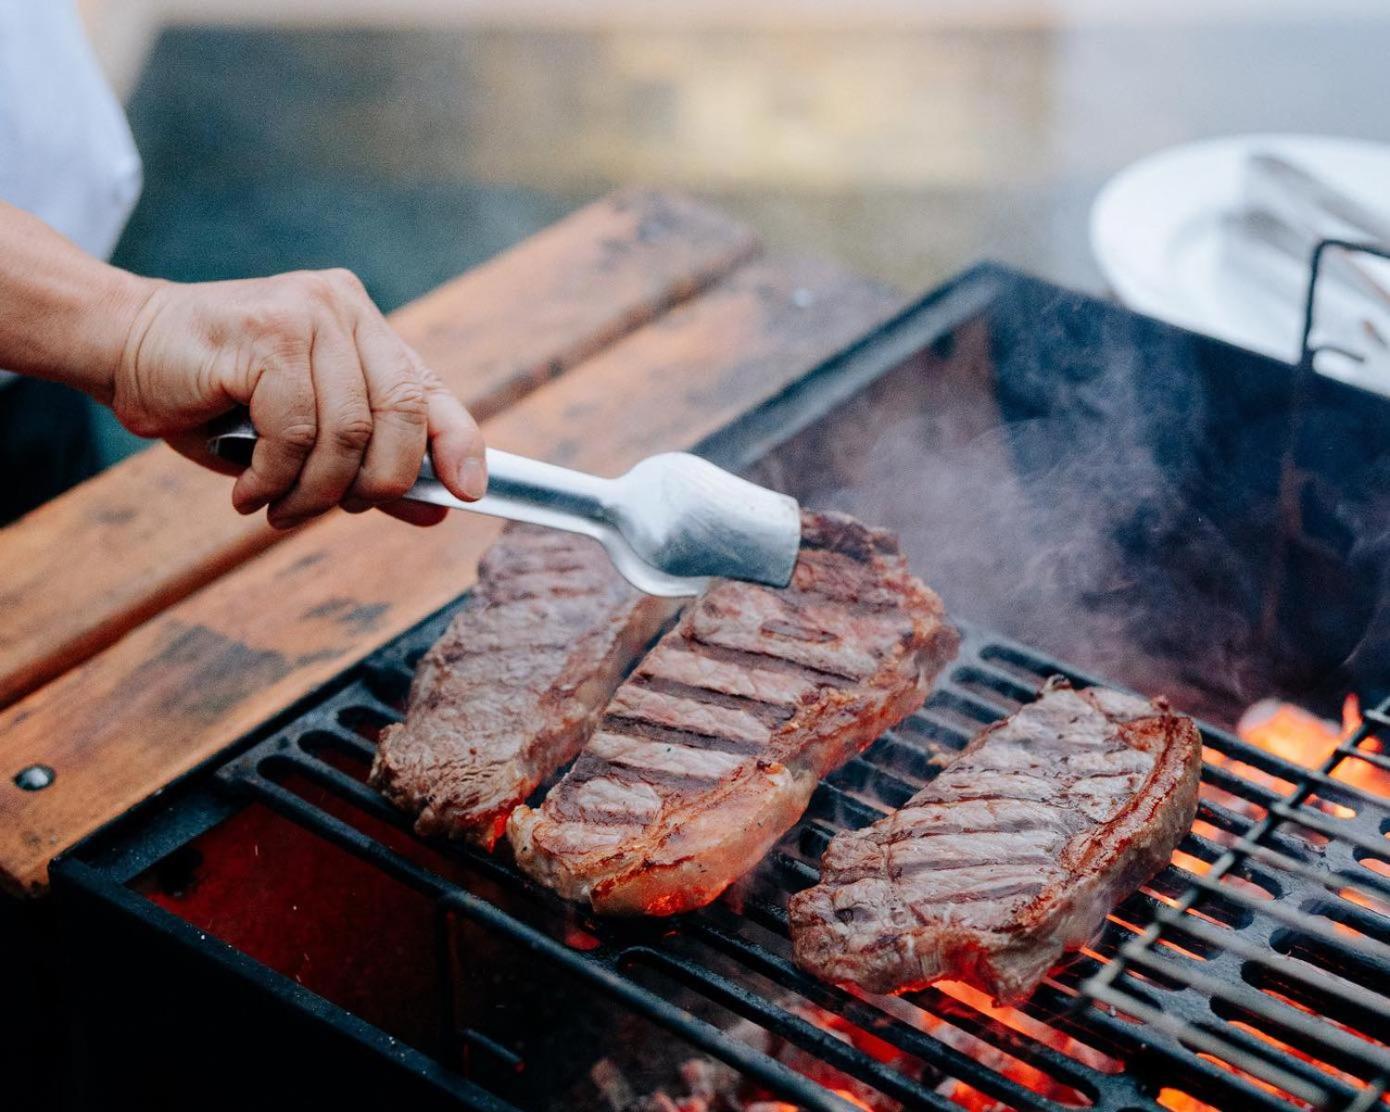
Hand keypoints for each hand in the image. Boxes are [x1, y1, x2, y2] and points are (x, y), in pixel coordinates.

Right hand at [111, 269, 485, 527]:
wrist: (120, 344)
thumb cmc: (214, 396)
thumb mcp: (303, 439)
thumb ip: (369, 466)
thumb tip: (439, 510)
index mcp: (365, 329)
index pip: (432, 390)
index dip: (459, 443)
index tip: (471, 492)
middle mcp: (345, 311)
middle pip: (402, 415)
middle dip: (378, 483)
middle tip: (340, 511)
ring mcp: (309, 315)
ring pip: (348, 433)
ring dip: (316, 492)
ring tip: (279, 508)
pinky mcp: (269, 333)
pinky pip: (296, 431)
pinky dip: (275, 478)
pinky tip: (249, 490)